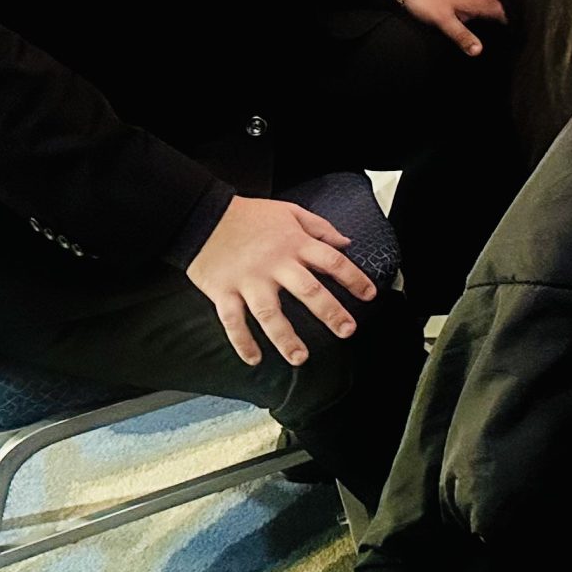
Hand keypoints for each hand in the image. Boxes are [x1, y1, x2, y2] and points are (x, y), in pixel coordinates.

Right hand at [186, 196, 377, 367]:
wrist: (202, 216)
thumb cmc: (248, 215)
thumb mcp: (289, 211)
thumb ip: (319, 228)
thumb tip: (345, 243)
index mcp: (294, 244)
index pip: (332, 262)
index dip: (354, 278)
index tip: (369, 295)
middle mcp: (274, 264)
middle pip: (308, 291)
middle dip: (330, 313)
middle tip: (347, 331)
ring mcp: (248, 280)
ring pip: (270, 314)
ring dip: (286, 338)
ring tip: (300, 358)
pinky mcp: (223, 291)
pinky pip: (233, 321)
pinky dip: (242, 342)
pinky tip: (254, 359)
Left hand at [399, 0, 505, 55]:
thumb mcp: (444, 22)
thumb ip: (462, 36)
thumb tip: (478, 50)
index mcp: (478, 1)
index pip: (504, 13)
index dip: (511, 24)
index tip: (515, 37)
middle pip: (501, 7)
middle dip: (507, 19)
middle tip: (510, 35)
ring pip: (493, 3)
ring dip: (498, 14)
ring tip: (501, 28)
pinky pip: (483, 1)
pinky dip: (487, 10)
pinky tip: (482, 19)